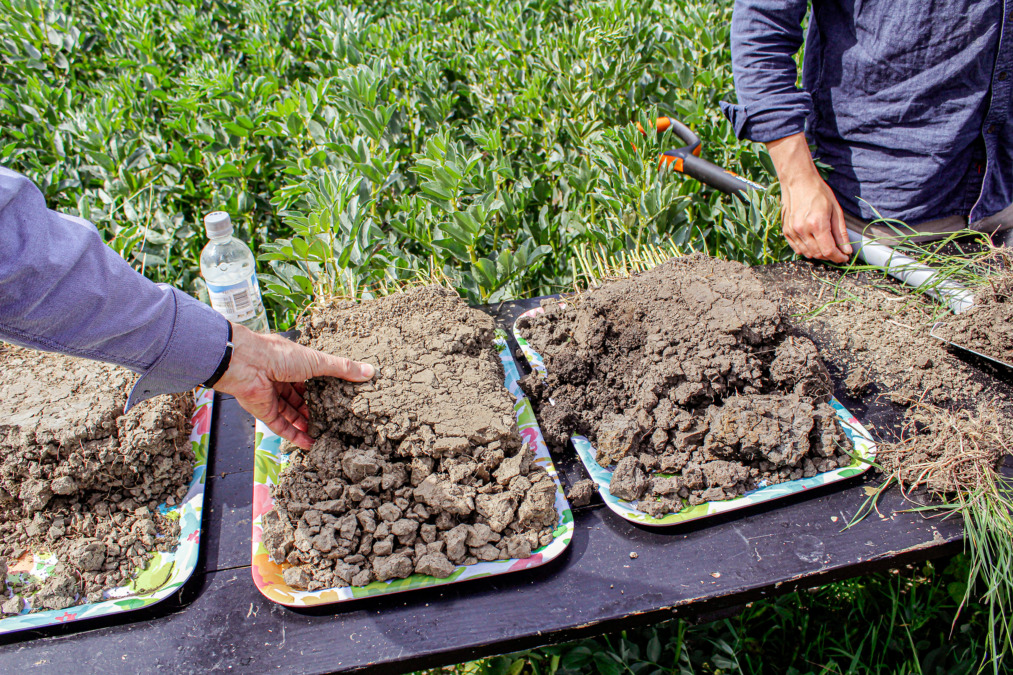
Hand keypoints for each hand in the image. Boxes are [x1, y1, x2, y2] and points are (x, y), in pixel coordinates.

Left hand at [213, 324, 375, 448]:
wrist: (246, 365)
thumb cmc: (280, 356)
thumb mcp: (317, 361)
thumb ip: (342, 369)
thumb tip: (370, 372)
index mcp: (293, 364)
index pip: (311, 377)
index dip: (324, 387)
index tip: (340, 397)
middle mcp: (282, 380)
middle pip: (301, 398)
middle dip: (315, 409)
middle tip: (334, 419)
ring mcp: (272, 397)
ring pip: (292, 414)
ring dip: (307, 425)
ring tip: (326, 435)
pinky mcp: (265, 412)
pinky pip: (282, 427)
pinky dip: (296, 436)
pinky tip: (310, 444)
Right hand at [766, 133, 852, 263]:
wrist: (798, 182)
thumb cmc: (818, 192)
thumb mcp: (835, 210)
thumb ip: (840, 232)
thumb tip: (847, 250)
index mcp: (817, 224)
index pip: (829, 250)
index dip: (838, 257)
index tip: (844, 257)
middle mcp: (803, 230)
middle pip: (818, 254)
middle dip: (830, 256)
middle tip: (837, 252)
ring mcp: (792, 231)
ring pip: (807, 253)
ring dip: (819, 254)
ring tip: (826, 246)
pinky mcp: (786, 231)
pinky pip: (797, 249)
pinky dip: (807, 250)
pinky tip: (814, 243)